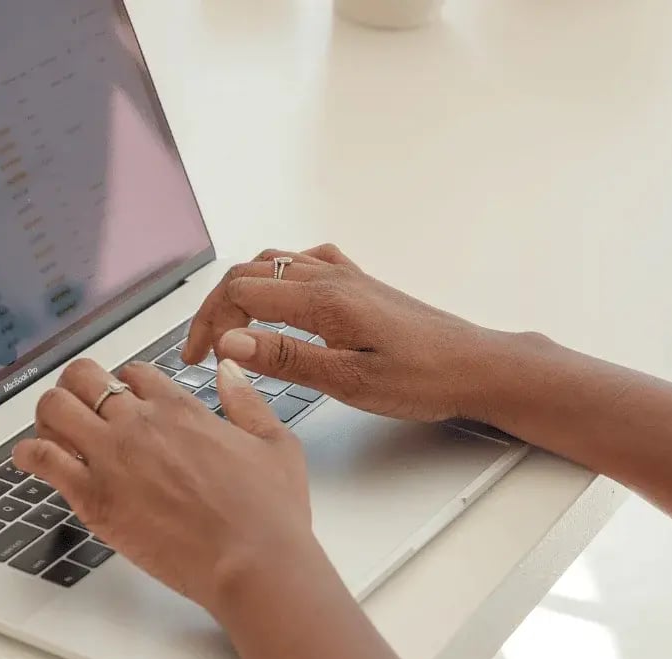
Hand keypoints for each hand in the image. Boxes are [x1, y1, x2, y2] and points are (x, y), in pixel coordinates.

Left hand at [11, 357, 320, 613]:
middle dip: (77, 387)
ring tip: (53, 432)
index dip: (125, 383)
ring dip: (49, 415)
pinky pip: (42, 458)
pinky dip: (29, 453)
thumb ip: (247, 401)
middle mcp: (140, 424)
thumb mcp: (275, 443)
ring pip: (54, 408)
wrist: (252, 562)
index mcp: (180, 409)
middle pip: (84, 378)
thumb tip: (229, 369)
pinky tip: (31, 458)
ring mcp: (111, 458)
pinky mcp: (92, 497)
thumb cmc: (270, 512)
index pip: (133, 373)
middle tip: (78, 406)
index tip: (123, 400)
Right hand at [183, 243, 493, 422]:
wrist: (476, 366)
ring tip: (229, 327)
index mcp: (324, 300)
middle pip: (249, 274)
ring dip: (241, 290)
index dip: (207, 324)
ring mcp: (347, 277)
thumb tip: (232, 340)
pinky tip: (279, 300)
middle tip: (201, 348)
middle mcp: (332, 278)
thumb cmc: (424, 379)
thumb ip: (287, 358)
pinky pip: (304, 263)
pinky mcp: (360, 284)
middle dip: (215, 308)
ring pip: (273, 264)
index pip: (240, 294)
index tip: (195, 357)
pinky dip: (275, 277)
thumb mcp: (350, 382)